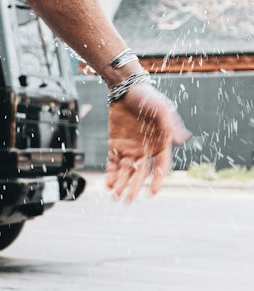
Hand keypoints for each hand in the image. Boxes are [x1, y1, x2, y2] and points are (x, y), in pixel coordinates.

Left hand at [105, 81, 189, 200]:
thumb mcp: (161, 109)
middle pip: (141, 173)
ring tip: (116, 197)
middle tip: (129, 200)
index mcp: (160, 144)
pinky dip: (111, 173)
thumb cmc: (148, 98)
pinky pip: (113, 163)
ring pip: (126, 171)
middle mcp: (146, 150)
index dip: (158, 180)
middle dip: (135, 187)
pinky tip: (108, 184)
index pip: (161, 167)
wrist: (126, 89)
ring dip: (121, 184)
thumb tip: (182, 140)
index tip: (153, 193)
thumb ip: (170, 124)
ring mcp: (130, 149)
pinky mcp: (116, 145)